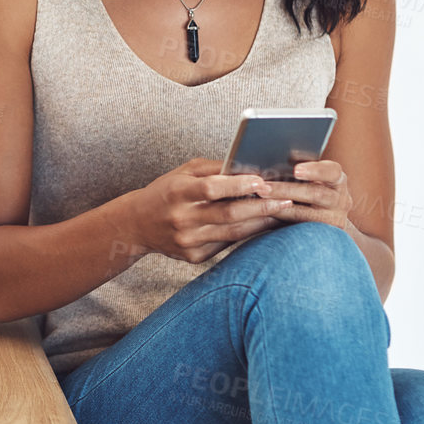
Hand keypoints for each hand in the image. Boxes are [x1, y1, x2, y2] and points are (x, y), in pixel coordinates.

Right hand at [120, 157, 291, 265]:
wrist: (137, 225)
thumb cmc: (166, 192)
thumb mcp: (182, 173)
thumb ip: (212, 169)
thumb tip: (248, 167)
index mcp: (177, 192)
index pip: (211, 188)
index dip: (238, 185)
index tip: (263, 181)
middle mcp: (181, 219)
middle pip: (228, 214)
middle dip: (261, 206)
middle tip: (286, 199)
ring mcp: (188, 241)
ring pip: (233, 233)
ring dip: (261, 222)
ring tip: (282, 212)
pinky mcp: (194, 256)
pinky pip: (227, 244)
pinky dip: (247, 235)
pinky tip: (262, 226)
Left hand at [266, 160, 354, 230]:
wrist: (326, 217)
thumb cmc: (311, 188)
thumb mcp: (312, 176)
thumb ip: (299, 167)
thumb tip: (278, 154)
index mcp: (337, 179)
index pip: (332, 171)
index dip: (314, 170)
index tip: (296, 170)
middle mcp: (341, 199)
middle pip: (315, 194)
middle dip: (286, 190)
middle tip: (263, 188)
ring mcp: (334, 219)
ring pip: (306, 214)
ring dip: (280, 207)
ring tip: (260, 201)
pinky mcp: (324, 234)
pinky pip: (299, 229)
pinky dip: (281, 220)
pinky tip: (263, 215)